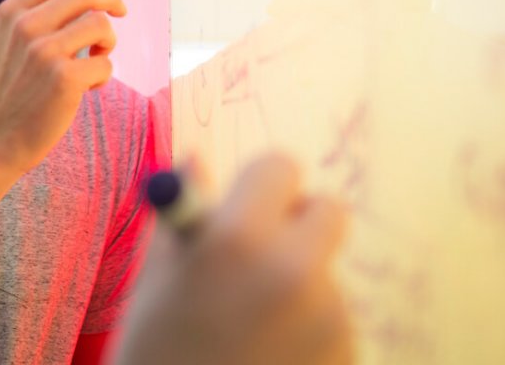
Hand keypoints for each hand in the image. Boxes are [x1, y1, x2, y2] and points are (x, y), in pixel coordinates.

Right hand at [0, 0, 125, 173]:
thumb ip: (44, 13)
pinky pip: (105, 63)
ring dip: (109, 40)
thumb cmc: (12, 88)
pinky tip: (86, 87)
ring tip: (95, 57)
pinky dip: (103, 74)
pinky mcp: (64, 79)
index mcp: (14, 10)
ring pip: (102, 25)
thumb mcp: (13, 40)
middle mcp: (27, 26)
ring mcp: (45, 52)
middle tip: (119, 12)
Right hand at [110, 153, 353, 364]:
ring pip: (327, 269)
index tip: (248, 205)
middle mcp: (294, 271)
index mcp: (238, 240)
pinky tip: (273, 357)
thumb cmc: (155, 355)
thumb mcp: (157, 279)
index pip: (280, 166)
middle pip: (329, 209)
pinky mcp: (349, 357)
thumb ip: (185, 215)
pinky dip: (311, 327)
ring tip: (255, 326)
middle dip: (300, 221)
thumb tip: (196, 159)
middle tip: (266, 251)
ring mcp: (329, 319)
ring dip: (301, 280)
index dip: (261, 182)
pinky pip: (334, 317)